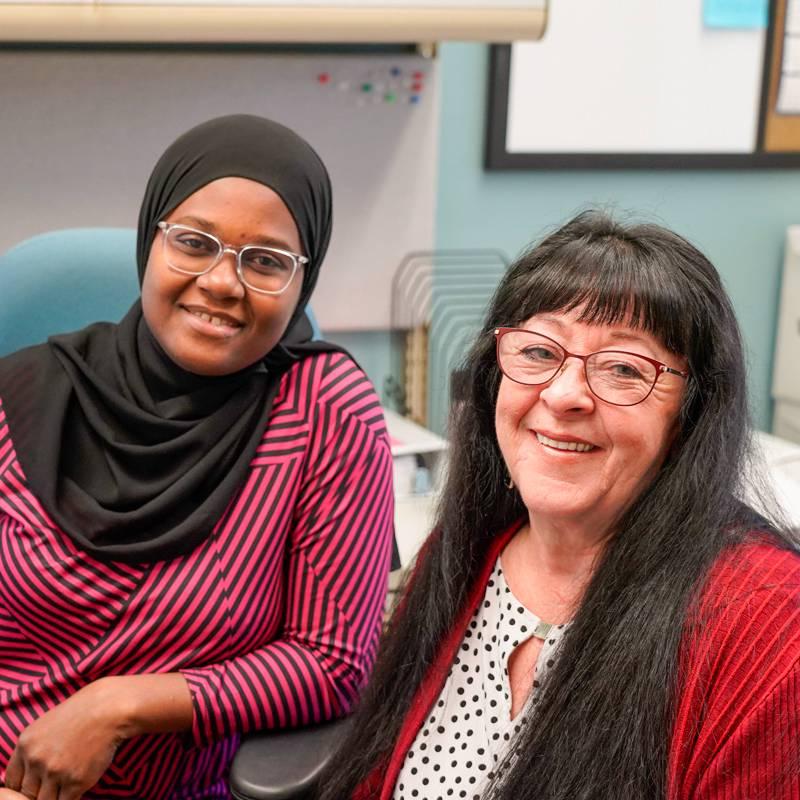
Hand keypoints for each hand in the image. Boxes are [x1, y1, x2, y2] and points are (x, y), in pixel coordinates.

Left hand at [2, 679, 126, 799]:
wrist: (110, 708)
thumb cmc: (81, 714)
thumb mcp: (46, 725)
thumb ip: (32, 750)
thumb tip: (24, 777)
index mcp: (25, 744)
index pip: (11, 782)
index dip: (24, 786)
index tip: (35, 785)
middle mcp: (36, 759)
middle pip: (28, 794)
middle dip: (40, 791)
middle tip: (56, 782)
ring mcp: (55, 771)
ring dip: (56, 795)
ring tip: (68, 782)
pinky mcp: (75, 781)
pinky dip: (71, 796)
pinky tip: (79, 783)